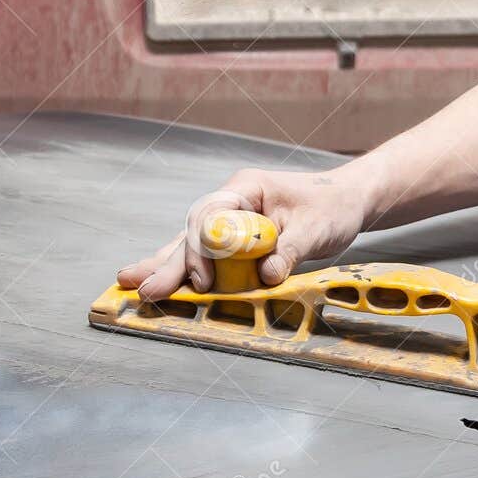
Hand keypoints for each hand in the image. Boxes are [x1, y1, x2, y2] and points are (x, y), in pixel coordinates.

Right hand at [115, 165, 378, 300]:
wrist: (345, 202)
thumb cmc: (332, 207)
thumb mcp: (317, 229)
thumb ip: (290, 250)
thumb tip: (266, 276)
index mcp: (246, 188)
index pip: (211, 215)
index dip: (202, 250)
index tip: (202, 281)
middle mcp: (231, 201)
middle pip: (192, 231)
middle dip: (168, 263)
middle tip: (144, 289)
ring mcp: (230, 219)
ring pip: (190, 242)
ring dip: (164, 265)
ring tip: (131, 283)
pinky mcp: (235, 238)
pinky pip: (204, 253)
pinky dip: (183, 268)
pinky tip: (159, 279)